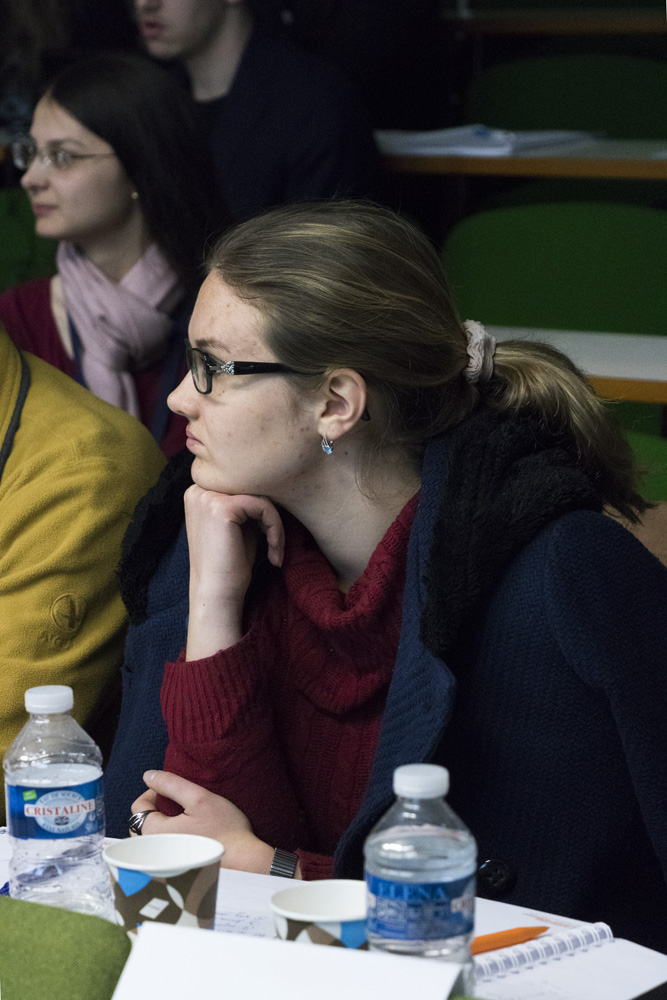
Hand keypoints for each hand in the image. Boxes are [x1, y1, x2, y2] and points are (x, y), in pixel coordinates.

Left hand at [131, 770, 275, 874]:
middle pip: (139, 826)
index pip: (138, 808)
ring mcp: (164, 864)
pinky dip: (166, 840)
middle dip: (152, 810)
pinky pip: (160, 852)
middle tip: (173, 802)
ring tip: (180, 818)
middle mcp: (155, 851)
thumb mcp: (199, 798)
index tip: (168, 789)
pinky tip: (186, 835)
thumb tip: (148, 775)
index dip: (151, 792)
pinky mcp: (175, 870)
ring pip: (149, 840)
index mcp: (156, 832)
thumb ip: (172, 785)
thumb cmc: (225, 830)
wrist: (244, 862)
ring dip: (158, 826)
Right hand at [183, 486, 284, 657]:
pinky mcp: (222, 508)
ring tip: (276, 552)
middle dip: (269, 516)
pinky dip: (276, 529)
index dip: (260, 509)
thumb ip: (247, 504)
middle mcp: (198, 490)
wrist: (216, 595)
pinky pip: (263, 507)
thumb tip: (273, 486)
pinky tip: (274, 553)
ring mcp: (207, 497)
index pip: (242, 486)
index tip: (269, 537)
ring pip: (260, 497)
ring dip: (275, 525)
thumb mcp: (237, 526)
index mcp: (198, 492)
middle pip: (251, 488)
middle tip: (276, 546)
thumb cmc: (229, 565)